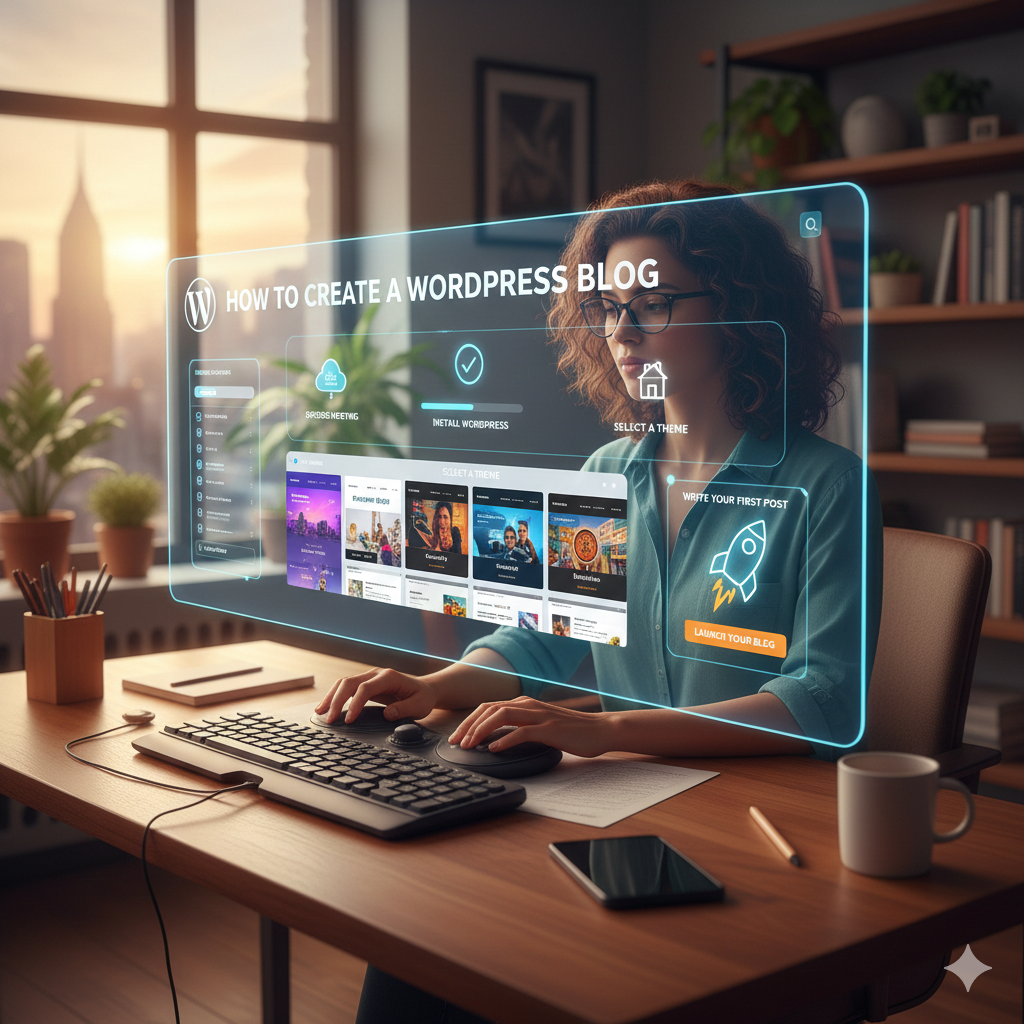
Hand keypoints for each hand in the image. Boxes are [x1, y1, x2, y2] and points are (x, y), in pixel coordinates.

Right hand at [315, 668, 436, 724]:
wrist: (424, 689)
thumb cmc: (422, 698)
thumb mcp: (419, 706)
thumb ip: (404, 710)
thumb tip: (387, 714)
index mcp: (389, 677)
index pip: (365, 688)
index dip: (355, 703)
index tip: (348, 720)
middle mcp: (376, 673)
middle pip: (350, 682)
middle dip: (337, 700)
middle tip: (329, 719)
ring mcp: (369, 676)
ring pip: (344, 682)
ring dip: (331, 696)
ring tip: (320, 712)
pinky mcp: (365, 683)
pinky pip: (346, 687)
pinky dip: (335, 696)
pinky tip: (326, 708)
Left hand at [448, 696, 614, 758]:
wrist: (600, 730)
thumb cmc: (571, 731)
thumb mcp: (540, 725)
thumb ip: (520, 727)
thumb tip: (494, 740)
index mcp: (524, 703)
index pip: (488, 707)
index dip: (469, 721)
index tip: (456, 737)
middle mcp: (528, 705)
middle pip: (489, 709)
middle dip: (468, 725)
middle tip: (455, 742)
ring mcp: (539, 715)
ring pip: (501, 716)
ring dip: (481, 730)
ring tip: (469, 745)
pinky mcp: (550, 728)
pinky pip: (522, 731)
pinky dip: (505, 740)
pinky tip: (494, 749)